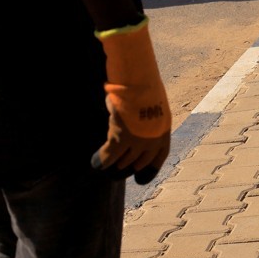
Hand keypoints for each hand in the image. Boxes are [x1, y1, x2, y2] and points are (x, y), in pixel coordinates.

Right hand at [92, 19, 171, 184]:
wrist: (137, 78)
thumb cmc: (140, 85)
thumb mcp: (150, 104)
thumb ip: (145, 119)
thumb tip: (132, 127)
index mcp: (163, 131)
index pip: (158, 158)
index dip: (148, 171)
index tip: (140, 180)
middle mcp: (154, 139)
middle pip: (138, 163)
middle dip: (125, 169)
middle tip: (114, 172)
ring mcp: (139, 141)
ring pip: (122, 162)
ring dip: (111, 167)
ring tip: (103, 167)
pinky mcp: (122, 138)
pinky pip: (109, 157)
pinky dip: (101, 162)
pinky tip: (95, 164)